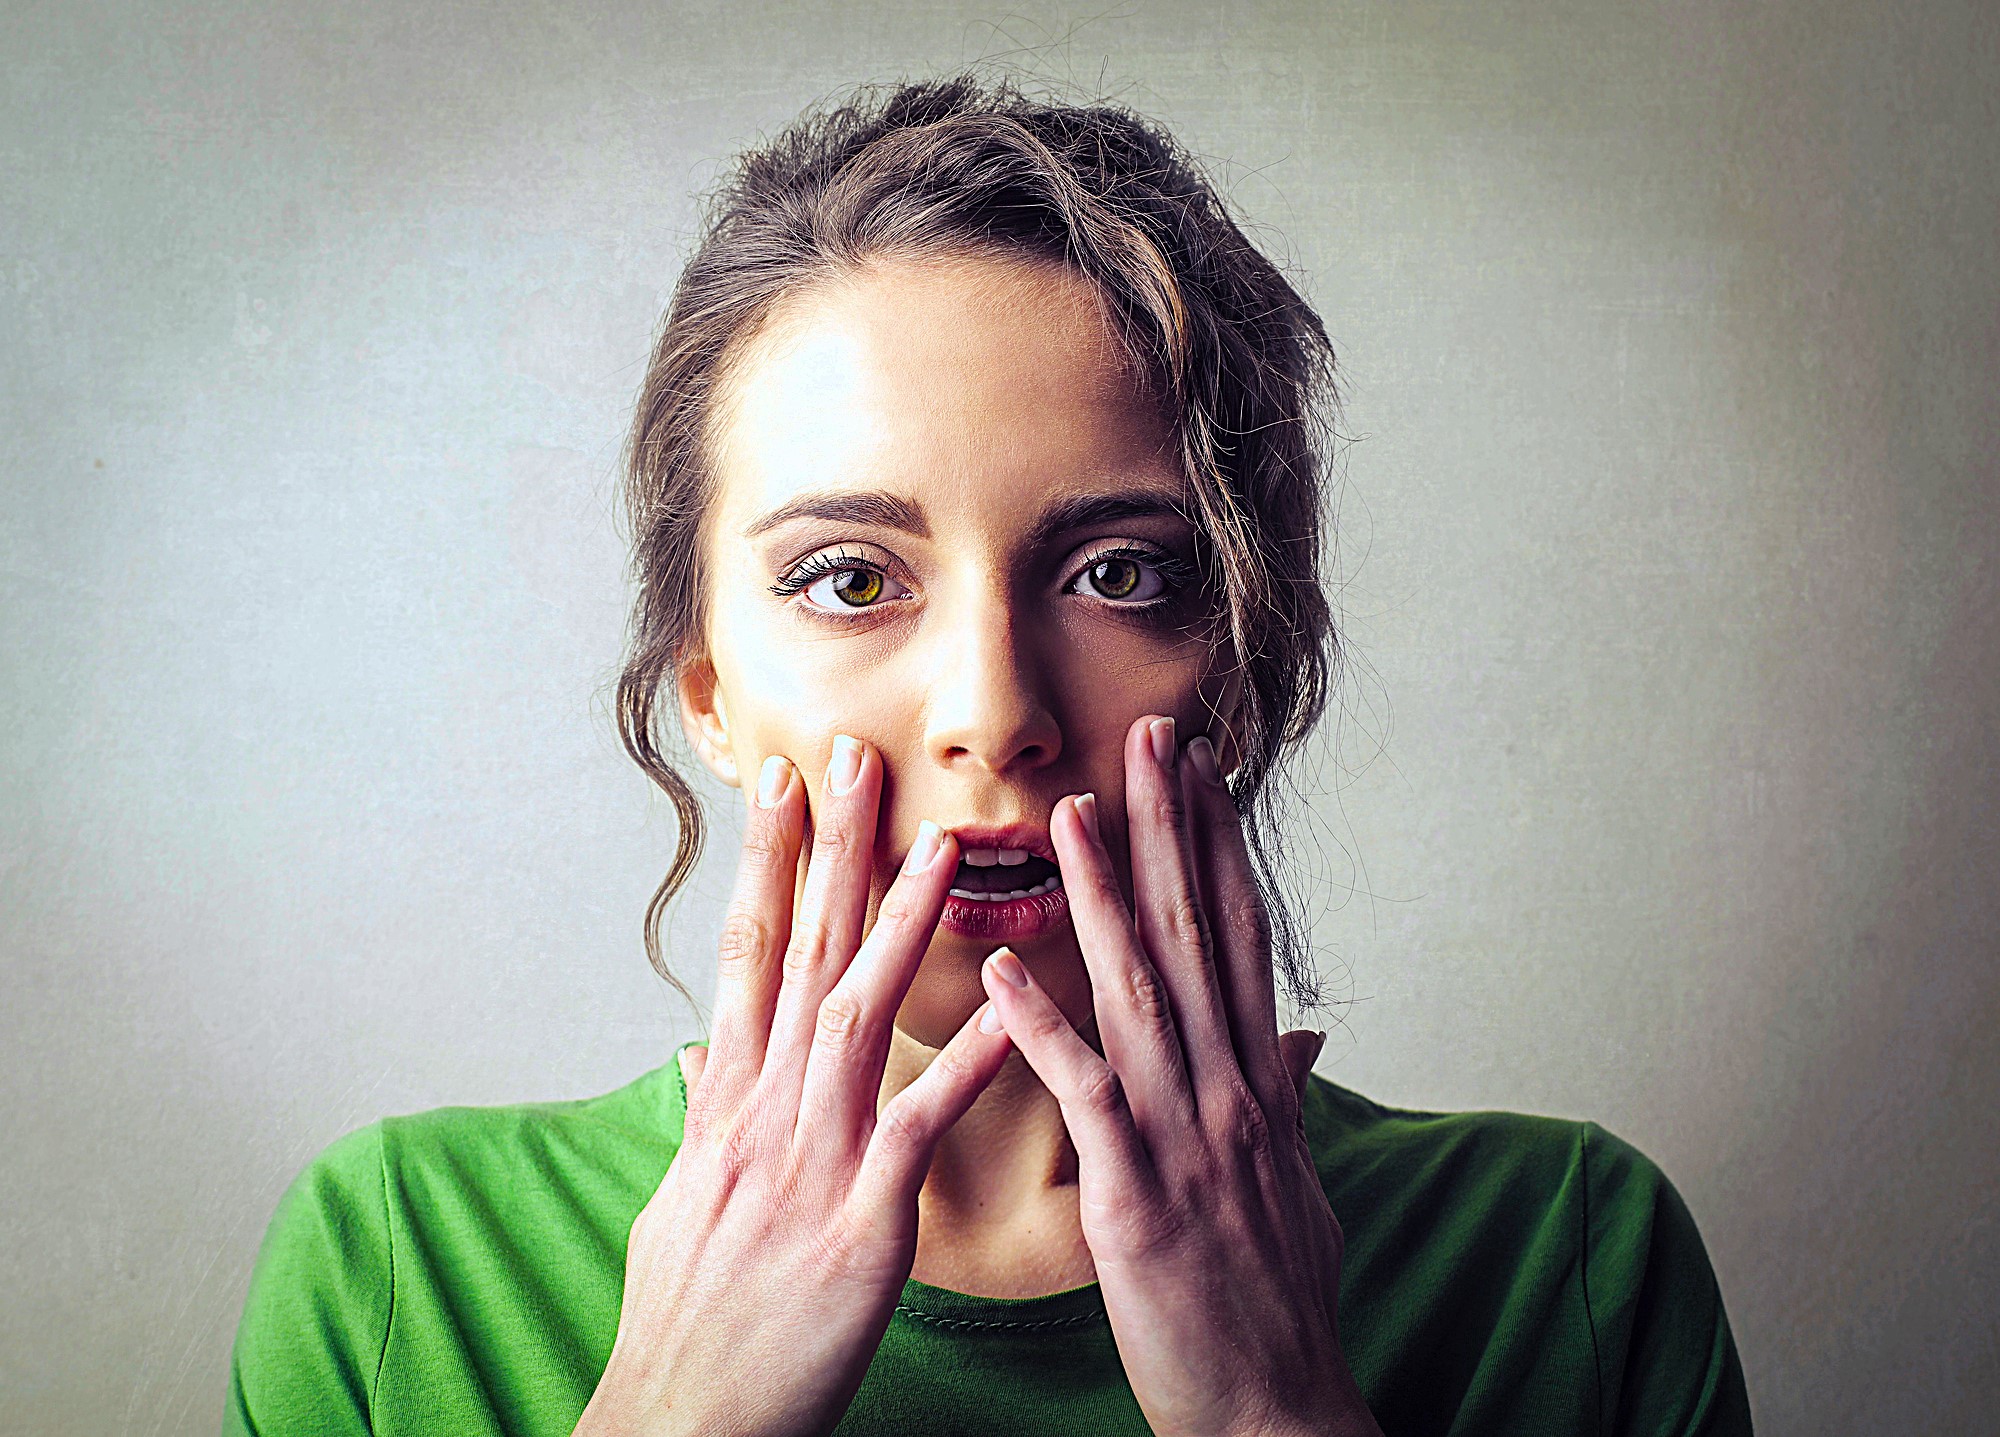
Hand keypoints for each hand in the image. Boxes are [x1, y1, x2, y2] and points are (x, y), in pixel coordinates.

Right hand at [576, 736, 1013, 1436]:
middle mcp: (762, 1111)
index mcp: (728, 1103)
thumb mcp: (682, 1204)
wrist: (678, 1423)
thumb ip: (705, 1119)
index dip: (766, 865)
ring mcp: (810, 1160)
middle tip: (852, 757)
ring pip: (857, 1013)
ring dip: (898, 923)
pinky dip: (972, 1061)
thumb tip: (704, 1059)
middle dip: (826, 850)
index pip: (748, 956)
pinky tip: (1019, 1008)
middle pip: (798, 955)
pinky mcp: (863, 1220)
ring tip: (941, 843)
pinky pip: (924, 1126)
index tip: (783, 785)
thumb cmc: (687, 1323)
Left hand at [978, 715, 1383, 1436]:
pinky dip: (1044, 1027)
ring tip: (1068, 815)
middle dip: (1173, 833)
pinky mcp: (1137, 1194)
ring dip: (1106, 898)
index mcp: (1258, 1083)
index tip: (1197, 770)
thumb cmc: (1275, 1300)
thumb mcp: (1297, 1184)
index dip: (1219, 846)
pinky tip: (1004, 966)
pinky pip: (1086, 1095)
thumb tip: (1303, 1039)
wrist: (1274, 1408)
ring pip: (1143, 994)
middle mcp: (1230, 1091)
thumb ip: (1291, 1098)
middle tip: (1149, 739)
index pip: (1238, 937)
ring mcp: (1187, 1138)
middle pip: (1199, 937)